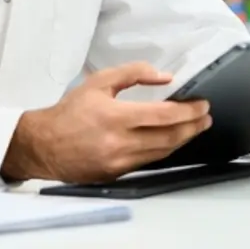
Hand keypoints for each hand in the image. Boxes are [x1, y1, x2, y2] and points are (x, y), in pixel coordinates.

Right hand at [2, 62, 211, 183]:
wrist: (43, 145)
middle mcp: (119, 143)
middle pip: (169, 137)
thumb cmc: (71, 111)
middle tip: (206, 117)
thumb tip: (165, 77)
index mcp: (115, 117)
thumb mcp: (99, 82)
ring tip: (196, 128)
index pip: (164, 116)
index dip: (188, 111)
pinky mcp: (117, 174)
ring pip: (162, 152)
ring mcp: (119, 162)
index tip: (202, 105)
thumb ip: (133, 74)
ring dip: (183, 139)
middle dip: (193, 127)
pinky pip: (148, 162)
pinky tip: (172, 140)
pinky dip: (164, 150)